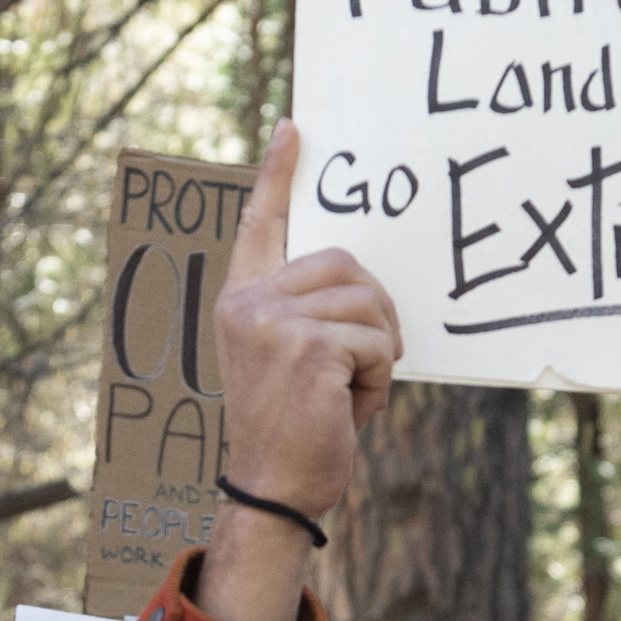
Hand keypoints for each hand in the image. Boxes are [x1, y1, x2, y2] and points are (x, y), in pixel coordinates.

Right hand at [207, 120, 403, 521]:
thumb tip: (356, 278)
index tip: (292, 129)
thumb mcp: (287, 361)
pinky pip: (377, 341)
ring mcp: (274, 323)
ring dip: (378, 351)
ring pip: (368, 304)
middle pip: (345, 265)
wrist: (273, 491)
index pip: (258, 225)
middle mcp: (248, 304)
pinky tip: (350, 410)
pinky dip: (380, 379)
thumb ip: (305, 314)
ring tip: (349, 393)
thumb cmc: (292, 430)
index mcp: (240, 301)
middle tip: (362, 362)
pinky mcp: (308, 347)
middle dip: (372, 312)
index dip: (275, 176)